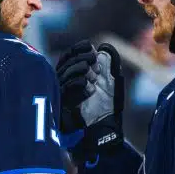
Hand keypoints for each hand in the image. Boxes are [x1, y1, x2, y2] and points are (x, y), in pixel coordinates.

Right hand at [56, 40, 123, 157]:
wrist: (105, 127)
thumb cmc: (108, 105)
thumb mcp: (112, 80)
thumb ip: (110, 62)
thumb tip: (103, 47)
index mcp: (75, 73)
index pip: (69, 55)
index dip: (78, 48)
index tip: (89, 46)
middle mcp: (65, 81)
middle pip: (66, 61)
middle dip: (82, 58)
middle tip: (95, 64)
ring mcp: (63, 92)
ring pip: (65, 72)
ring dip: (81, 70)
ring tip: (93, 77)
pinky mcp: (62, 103)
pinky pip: (67, 88)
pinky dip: (80, 84)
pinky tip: (90, 89)